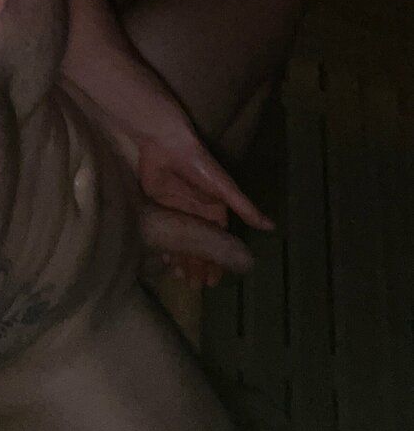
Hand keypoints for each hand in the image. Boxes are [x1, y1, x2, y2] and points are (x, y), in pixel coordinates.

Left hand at [133, 105, 273, 287]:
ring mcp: (177, 208)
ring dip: (182, 259)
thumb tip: (271, 226)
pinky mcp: (158, 204)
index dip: (217, 260)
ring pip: (181, 240)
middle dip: (199, 265)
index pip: (218, 241)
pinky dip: (164, 245)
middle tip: (196, 286)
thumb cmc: (198, 163)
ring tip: (181, 279)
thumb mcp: (224, 187)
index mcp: (214, 208)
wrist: (165, 144)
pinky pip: (164, 230)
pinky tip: (164, 260)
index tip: (215, 281)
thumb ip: (244, 207)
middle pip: (199, 244)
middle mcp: (197, 211)